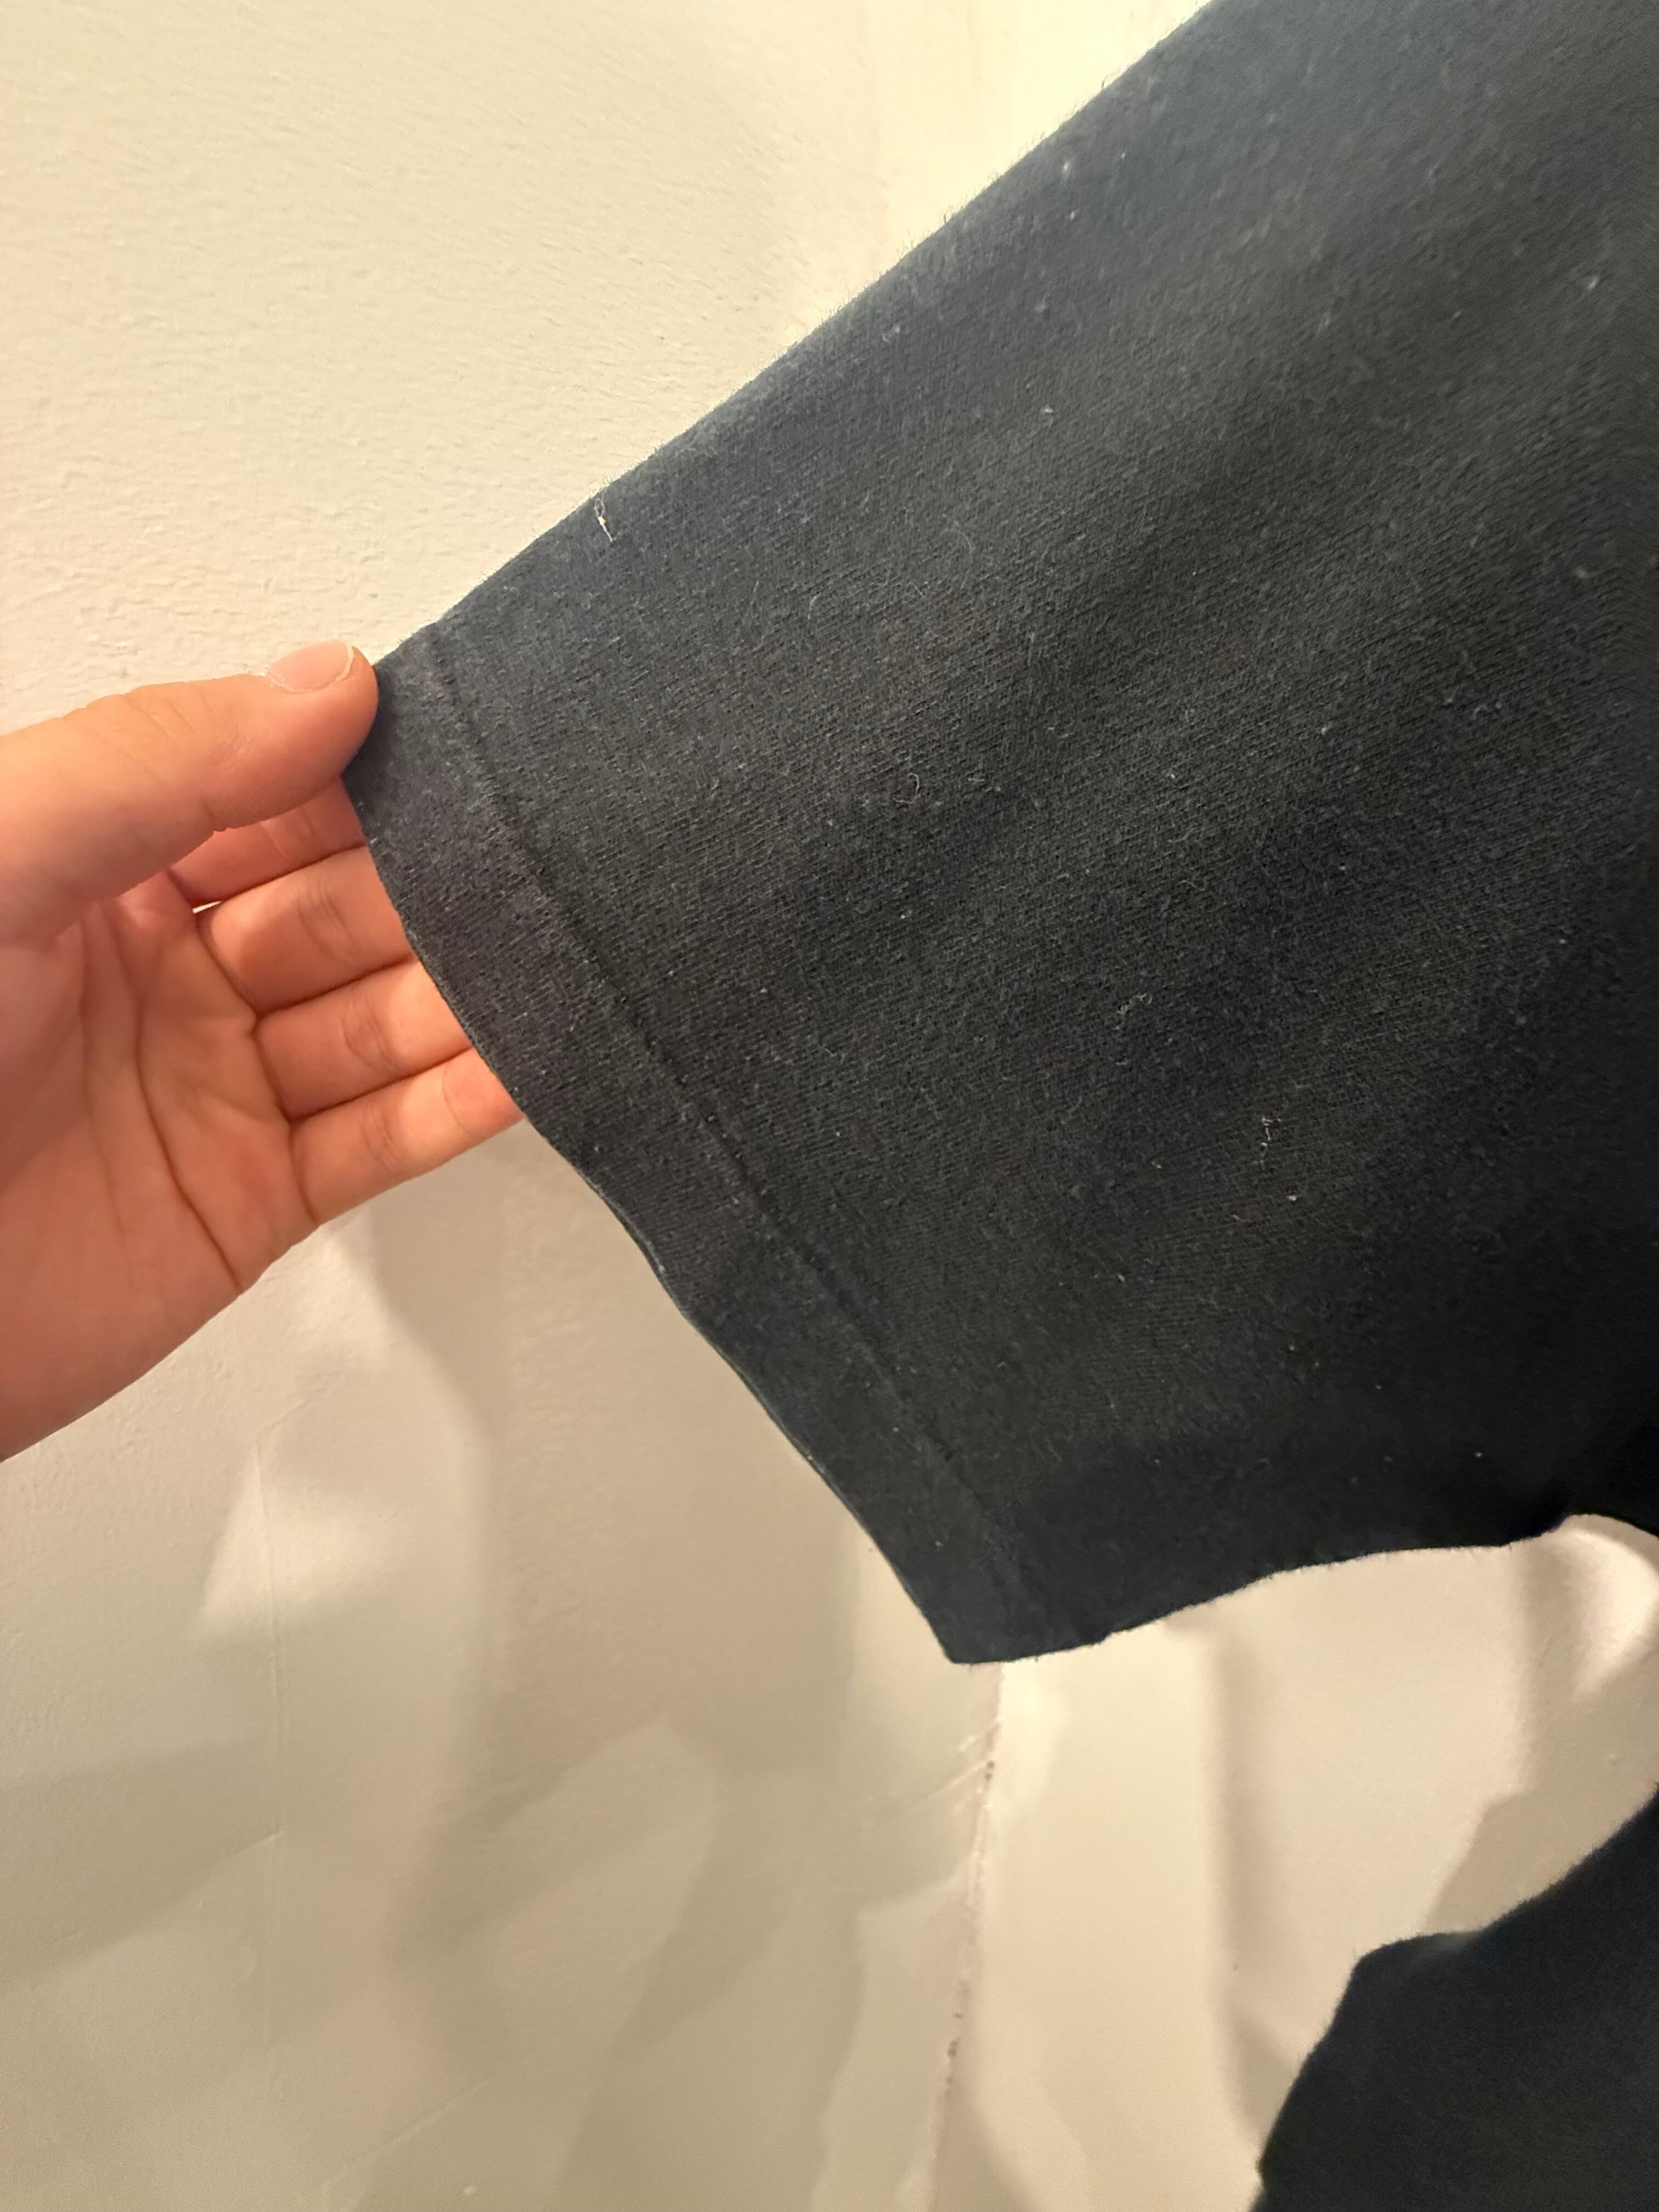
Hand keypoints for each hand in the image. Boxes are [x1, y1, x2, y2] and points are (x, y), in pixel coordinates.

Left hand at [0, 641, 520, 1457]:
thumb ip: (154, 764)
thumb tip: (331, 683)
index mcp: (94, 864)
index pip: (273, 794)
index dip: (371, 770)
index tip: (477, 743)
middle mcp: (167, 970)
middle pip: (347, 906)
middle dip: (443, 882)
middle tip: (546, 855)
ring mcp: (217, 1088)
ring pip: (384, 1019)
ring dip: (473, 988)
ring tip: (569, 948)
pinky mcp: (253, 1204)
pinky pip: (383, 1137)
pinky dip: (461, 1102)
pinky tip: (530, 1058)